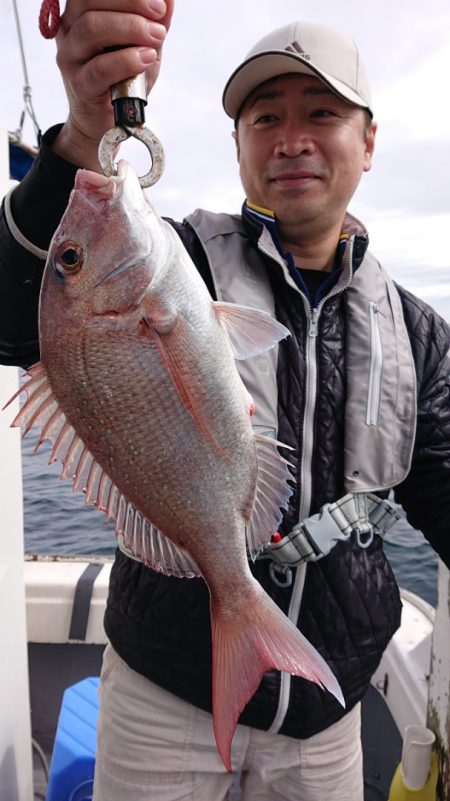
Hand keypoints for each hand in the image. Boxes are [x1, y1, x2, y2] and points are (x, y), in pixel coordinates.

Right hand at [52, 0, 173, 169]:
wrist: (107, 121)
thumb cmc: (123, 78)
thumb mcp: (144, 45)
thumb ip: (155, 22)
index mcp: (82, 12)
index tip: (159, 3)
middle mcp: (70, 28)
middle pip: (92, 1)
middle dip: (132, 3)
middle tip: (160, 16)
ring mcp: (71, 56)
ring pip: (92, 28)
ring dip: (131, 28)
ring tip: (156, 37)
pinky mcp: (79, 84)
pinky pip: (100, 67)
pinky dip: (127, 60)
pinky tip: (146, 59)